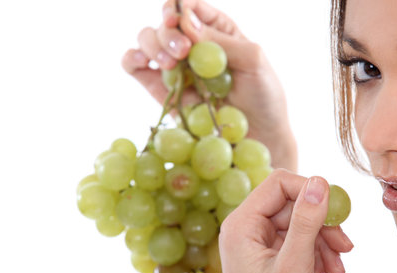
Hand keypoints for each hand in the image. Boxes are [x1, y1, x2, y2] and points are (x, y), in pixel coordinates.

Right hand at [122, 0, 297, 169]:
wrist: (259, 135)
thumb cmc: (264, 96)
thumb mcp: (253, 61)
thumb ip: (221, 41)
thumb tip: (186, 23)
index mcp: (217, 29)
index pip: (190, 7)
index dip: (179, 8)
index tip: (179, 21)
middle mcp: (193, 45)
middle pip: (165, 23)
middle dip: (168, 32)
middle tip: (183, 52)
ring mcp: (176, 67)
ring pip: (146, 40)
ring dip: (152, 45)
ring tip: (171, 64)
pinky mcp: (162, 90)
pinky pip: (136, 67)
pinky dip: (132, 59)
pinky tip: (143, 63)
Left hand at [219, 169, 352, 272]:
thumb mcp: (294, 265)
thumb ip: (307, 221)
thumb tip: (319, 181)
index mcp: (241, 225)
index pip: (279, 183)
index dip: (311, 190)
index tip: (338, 211)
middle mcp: (246, 230)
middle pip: (293, 206)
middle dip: (322, 226)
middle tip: (346, 248)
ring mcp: (257, 245)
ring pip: (299, 226)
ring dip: (323, 245)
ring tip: (338, 270)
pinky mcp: (269, 260)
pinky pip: (297, 244)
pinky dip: (315, 257)